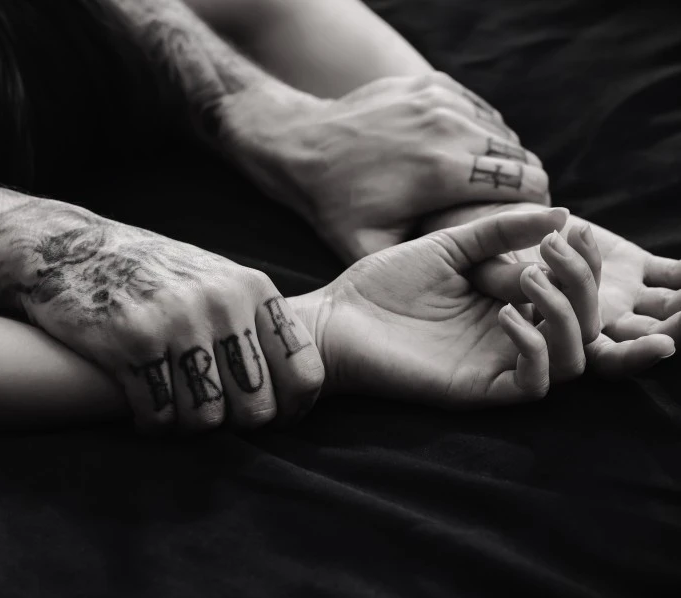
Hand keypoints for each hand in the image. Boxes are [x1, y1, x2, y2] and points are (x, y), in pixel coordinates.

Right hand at [10, 204, 324, 431]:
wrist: (70, 249)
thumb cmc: (152, 274)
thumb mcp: (215, 279)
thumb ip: (254, 323)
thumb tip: (296, 391)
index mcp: (252, 289)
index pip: (305, 373)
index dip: (293, 411)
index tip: (273, 419)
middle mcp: (221, 304)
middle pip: (256, 409)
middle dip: (234, 425)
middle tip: (210, 415)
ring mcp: (176, 323)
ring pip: (206, 420)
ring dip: (188, 427)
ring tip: (173, 410)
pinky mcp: (131, 344)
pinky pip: (159, 417)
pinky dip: (152, 425)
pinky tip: (143, 411)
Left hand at [225, 72, 548, 261]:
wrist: (301, 146)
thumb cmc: (336, 205)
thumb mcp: (373, 248)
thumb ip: (427, 259)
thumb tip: (480, 274)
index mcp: (446, 171)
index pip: (529, 185)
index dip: (535, 210)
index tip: (524, 228)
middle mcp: (452, 128)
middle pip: (522, 157)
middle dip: (521, 186)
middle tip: (506, 211)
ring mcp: (442, 100)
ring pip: (503, 132)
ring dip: (501, 159)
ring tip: (484, 187)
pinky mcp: (432, 84)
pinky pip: (479, 110)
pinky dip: (479, 133)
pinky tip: (461, 156)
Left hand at [291, 209, 589, 405]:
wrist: (335, 319)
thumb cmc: (384, 284)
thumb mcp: (448, 247)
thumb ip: (501, 232)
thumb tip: (563, 214)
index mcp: (509, 302)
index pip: (575, 292)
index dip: (585, 262)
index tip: (572, 229)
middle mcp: (511, 337)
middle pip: (585, 325)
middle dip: (582, 285)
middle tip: (551, 251)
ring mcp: (496, 364)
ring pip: (571, 359)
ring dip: (566, 315)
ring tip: (530, 278)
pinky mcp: (477, 389)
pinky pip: (533, 384)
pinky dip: (534, 349)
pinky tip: (505, 315)